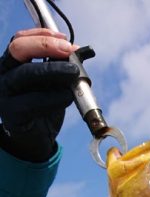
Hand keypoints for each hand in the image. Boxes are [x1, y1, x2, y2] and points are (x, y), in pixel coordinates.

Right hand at [0, 28, 78, 161]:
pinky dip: (54, 98)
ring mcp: (5, 95)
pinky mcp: (13, 115)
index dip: (42, 36)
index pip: (19, 40)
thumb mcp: (50, 83)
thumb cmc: (42, 107)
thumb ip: (57, 68)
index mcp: (10, 64)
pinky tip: (68, 96)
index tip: (66, 39)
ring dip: (54, 71)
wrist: (35, 139)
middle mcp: (3, 75)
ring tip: (75, 74)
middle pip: (18, 50)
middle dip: (47, 48)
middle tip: (71, 53)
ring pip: (25, 74)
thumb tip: (75, 53)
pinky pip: (34, 102)